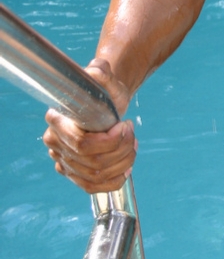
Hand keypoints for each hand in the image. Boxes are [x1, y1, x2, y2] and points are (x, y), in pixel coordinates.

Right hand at [42, 59, 136, 194]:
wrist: (104, 104)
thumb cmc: (104, 91)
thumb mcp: (105, 78)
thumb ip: (100, 71)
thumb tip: (96, 70)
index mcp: (57, 121)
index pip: (81, 143)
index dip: (108, 141)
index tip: (124, 126)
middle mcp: (56, 144)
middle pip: (92, 161)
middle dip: (121, 150)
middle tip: (132, 134)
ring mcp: (63, 162)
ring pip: (96, 175)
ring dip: (122, 163)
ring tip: (133, 146)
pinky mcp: (74, 174)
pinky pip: (92, 187)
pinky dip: (114, 181)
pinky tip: (126, 168)